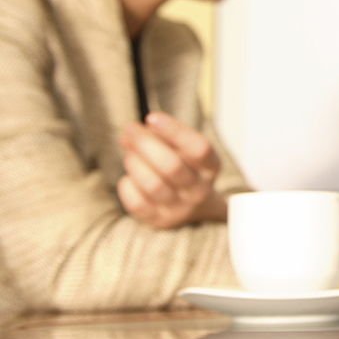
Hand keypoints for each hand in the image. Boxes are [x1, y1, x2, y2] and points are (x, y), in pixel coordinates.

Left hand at [116, 111, 225, 228]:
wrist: (195, 207)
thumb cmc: (185, 169)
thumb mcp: (184, 150)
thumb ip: (161, 137)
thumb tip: (130, 133)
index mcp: (210, 167)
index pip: (199, 148)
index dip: (175, 131)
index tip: (152, 117)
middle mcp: (198, 190)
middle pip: (172, 166)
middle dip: (145, 143)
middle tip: (130, 129)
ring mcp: (179, 208)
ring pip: (153, 185)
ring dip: (135, 163)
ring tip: (129, 154)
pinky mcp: (159, 221)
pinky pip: (137, 203)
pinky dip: (127, 185)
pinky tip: (129, 178)